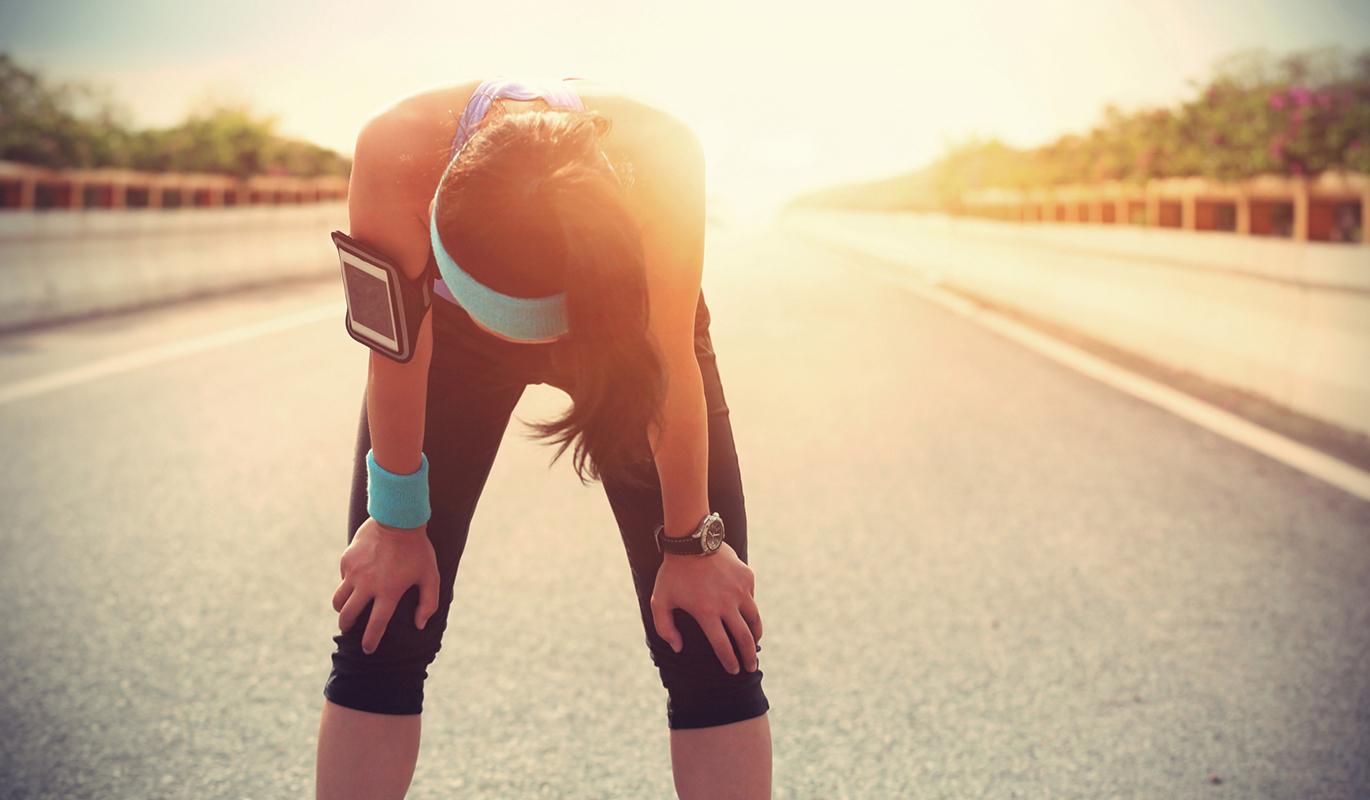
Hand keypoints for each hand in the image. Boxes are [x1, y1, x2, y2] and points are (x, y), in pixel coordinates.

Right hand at [331, 516, 440, 654]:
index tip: (367, 649)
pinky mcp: (347, 560)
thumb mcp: (430, 576)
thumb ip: (428, 603)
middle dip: (347, 627)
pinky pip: (343, 579)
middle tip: (349, 629)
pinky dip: (347, 584)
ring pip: (338, 600)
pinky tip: (355, 582)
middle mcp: (367, 585)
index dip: (370, 640)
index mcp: (388, 592)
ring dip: (341, 609)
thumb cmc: (417, 549)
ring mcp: (354, 573)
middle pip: (348, 616)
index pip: (376, 625)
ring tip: (346, 610)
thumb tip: (420, 625)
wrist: (397, 519)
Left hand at [650, 541, 762, 673]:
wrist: (691, 539)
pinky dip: (750, 609)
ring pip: (754, 619)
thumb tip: (678, 648)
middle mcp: (727, 604)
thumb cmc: (673, 572)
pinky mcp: (746, 577)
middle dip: (748, 656)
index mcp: (706, 612)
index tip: (733, 671)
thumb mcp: (660, 601)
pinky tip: (746, 614)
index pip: (723, 645)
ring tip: (755, 644)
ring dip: (756, 635)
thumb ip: (665, 628)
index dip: (729, 661)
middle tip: (751, 667)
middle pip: (744, 638)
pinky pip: (751, 598)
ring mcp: (740, 590)